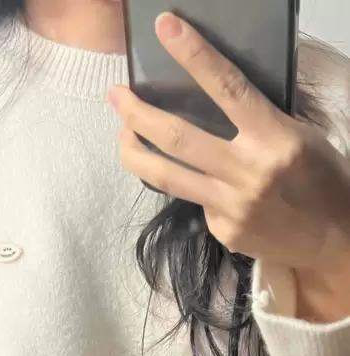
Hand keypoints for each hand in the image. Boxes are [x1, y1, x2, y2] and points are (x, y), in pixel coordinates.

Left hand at [109, 13, 349, 319]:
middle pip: (177, 138)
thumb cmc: (320, 179)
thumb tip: (215, 98)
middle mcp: (248, 172)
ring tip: (121, 135)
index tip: (165, 28)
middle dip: (137, 114)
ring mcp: (231, 206)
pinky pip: (193, 201)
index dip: (194, 55)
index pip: (227, 88)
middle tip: (116, 95)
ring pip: (166, 176)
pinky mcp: (222, 231)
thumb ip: (258, 121)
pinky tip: (193, 182)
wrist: (335, 238)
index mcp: (274, 138)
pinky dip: (186, 185)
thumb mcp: (300, 137)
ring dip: (134, 152)